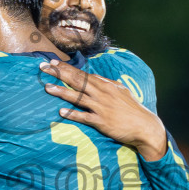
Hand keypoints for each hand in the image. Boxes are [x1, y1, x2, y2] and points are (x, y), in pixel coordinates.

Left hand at [40, 60, 168, 161]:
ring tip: (47, 88)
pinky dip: (73, 114)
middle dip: (59, 73)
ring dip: (61, 92)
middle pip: (77, 81)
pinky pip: (84, 117)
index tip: (53, 62)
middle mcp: (102, 94)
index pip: (82, 74)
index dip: (66, 68)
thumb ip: (106, 83)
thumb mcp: (121, 91)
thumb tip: (94, 77)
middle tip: (43, 68)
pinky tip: (61, 112)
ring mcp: (101, 108)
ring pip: (77, 98)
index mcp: (106, 85)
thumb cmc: (132, 109)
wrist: (144, 126)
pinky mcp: (102, 122)